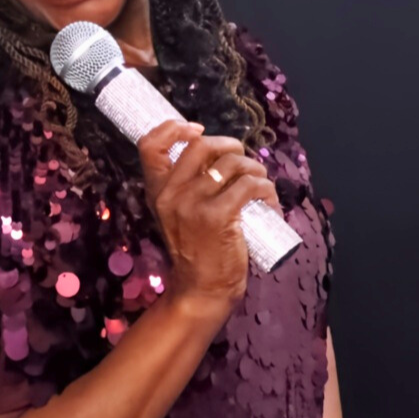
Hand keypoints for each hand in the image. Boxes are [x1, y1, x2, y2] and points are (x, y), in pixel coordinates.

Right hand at [138, 120, 279, 314]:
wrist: (201, 289)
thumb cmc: (195, 249)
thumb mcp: (176, 214)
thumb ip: (185, 186)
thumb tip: (217, 155)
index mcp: (157, 190)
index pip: (150, 145)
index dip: (173, 128)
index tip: (196, 130)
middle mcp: (170, 193)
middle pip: (202, 145)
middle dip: (232, 147)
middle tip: (244, 164)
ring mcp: (193, 204)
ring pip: (233, 163)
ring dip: (256, 170)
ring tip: (261, 186)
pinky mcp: (218, 216)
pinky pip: (250, 185)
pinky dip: (266, 189)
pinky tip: (268, 202)